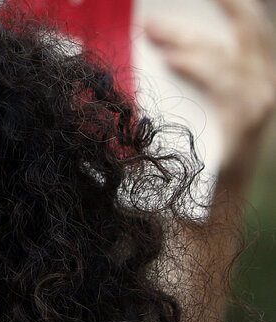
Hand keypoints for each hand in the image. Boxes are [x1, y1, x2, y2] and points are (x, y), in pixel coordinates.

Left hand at [146, 0, 275, 172]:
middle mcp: (265, 84)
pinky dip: (197, 68)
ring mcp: (261, 102)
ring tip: (153, 31)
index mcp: (255, 76)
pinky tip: (172, 61)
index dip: (233, 6)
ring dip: (186, 40)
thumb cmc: (195, 155)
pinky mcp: (248, 122)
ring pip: (226, 56)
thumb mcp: (195, 106)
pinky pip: (224, 85)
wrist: (210, 205)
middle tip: (167, 6)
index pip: (249, 28)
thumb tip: (157, 39)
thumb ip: (191, 73)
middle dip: (217, 7)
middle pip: (246, 30)